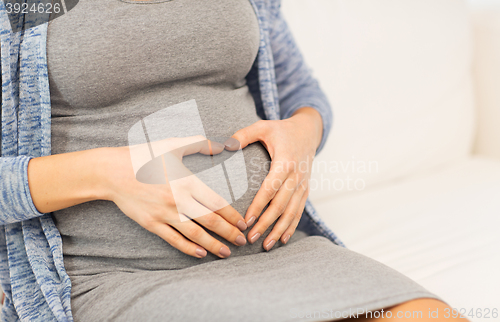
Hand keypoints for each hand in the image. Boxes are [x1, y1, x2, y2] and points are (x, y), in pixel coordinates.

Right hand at [103, 136, 247, 258]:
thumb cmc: (144, 155)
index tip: (243, 223)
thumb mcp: (173, 144)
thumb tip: (222, 144)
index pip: (217, 203)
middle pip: (210, 221)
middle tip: (242, 242)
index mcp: (187, 182)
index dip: (233, 216)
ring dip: (213, 245)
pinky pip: (174, 239)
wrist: (113, 172)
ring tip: (226, 252)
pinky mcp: (152, 224)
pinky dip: (188, 248)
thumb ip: (199, 143)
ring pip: (195, 234)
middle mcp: (179, 200)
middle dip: (229, 233)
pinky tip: (200, 253)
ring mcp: (165, 214)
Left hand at [226, 107, 322, 250]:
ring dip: (279, 230)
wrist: (308, 131)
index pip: (270, 188)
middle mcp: (297, 176)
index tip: (246, 220)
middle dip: (266, 224)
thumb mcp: (263, 127)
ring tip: (265, 245)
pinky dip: (291, 227)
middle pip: (281, 205)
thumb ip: (243, 135)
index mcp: (286, 162)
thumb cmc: (282, 130)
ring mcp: (303, 184)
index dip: (259, 206)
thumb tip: (223, 145)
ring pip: (292, 212)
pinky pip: (299, 211)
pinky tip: (281, 240)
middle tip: (250, 238)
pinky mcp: (306, 190)